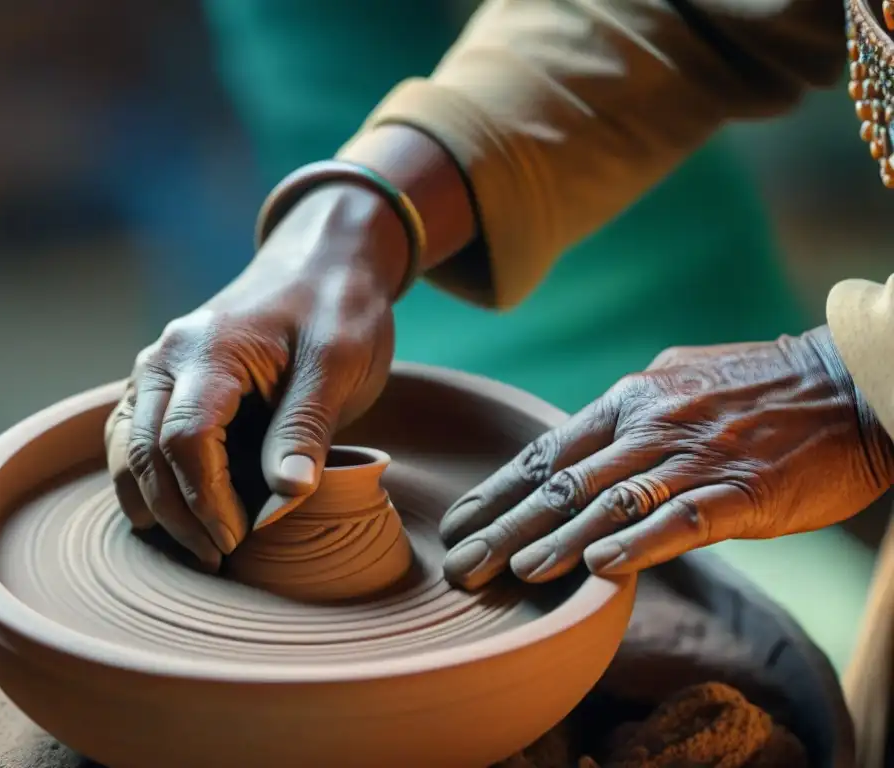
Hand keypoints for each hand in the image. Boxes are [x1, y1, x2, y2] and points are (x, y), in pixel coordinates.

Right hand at [104, 185, 406, 567]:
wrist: (321, 264)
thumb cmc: (335, 309)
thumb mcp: (339, 363)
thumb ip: (308, 427)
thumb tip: (286, 496)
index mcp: (207, 348)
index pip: (186, 438)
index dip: (207, 499)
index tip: (238, 540)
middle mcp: (166, 358)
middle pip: (144, 450)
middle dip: (176, 513)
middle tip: (219, 560)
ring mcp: (158, 370)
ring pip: (126, 449)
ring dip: (153, 504)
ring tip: (197, 548)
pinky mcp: (165, 385)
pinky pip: (134, 439)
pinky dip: (146, 481)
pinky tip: (173, 516)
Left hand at [440, 326, 893, 589]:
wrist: (846, 383)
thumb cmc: (756, 386)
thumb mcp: (674, 381)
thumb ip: (623, 416)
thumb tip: (576, 445)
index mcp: (628, 402)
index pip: (545, 453)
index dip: (497, 492)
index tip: (458, 524)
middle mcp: (650, 427)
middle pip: (562, 484)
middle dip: (505, 528)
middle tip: (461, 567)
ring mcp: (694, 458)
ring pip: (609, 504)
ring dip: (556, 542)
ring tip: (513, 574)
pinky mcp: (741, 492)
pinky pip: (681, 521)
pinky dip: (637, 545)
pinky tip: (598, 569)